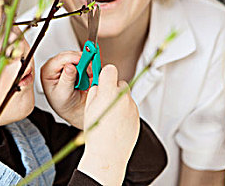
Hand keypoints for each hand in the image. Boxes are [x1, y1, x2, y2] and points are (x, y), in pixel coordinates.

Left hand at [41, 51, 87, 128]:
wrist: (74, 109)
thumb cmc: (64, 104)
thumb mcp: (64, 94)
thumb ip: (67, 80)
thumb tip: (69, 66)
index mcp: (48, 71)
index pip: (60, 58)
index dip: (73, 58)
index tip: (84, 62)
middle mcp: (55, 65)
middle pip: (70, 55)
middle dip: (82, 61)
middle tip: (88, 72)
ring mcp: (65, 64)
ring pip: (78, 56)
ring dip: (86, 64)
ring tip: (87, 77)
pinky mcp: (75, 64)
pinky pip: (84, 60)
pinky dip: (89, 66)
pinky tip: (88, 75)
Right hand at [78, 65, 139, 185]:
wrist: (108, 154)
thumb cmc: (96, 133)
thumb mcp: (88, 108)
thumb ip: (94, 92)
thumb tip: (98, 86)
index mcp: (108, 92)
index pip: (110, 70)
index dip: (104, 74)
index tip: (102, 79)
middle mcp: (122, 97)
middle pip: (119, 83)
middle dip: (112, 88)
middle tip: (103, 100)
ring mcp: (132, 107)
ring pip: (125, 96)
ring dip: (118, 100)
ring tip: (109, 116)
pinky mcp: (137, 116)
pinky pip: (130, 108)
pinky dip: (124, 111)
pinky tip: (116, 123)